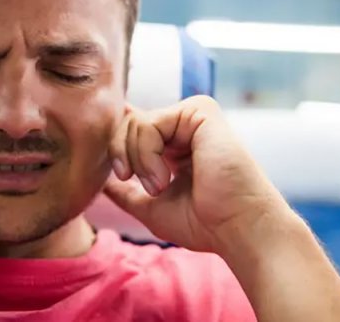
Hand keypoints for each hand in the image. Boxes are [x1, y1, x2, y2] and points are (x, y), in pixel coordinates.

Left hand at [105, 95, 289, 253]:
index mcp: (176, 143)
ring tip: (161, 186)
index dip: (116, 143)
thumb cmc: (204, 224)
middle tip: (141, 185)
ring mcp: (193, 115)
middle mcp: (185, 125)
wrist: (238, 229)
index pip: (134, 127)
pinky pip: (149, 123)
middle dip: (122, 156)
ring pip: (134, 124)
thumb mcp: (153, 208)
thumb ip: (126, 193)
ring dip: (138, 162)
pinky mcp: (200, 111)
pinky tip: (166, 177)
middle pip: (127, 124)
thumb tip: (101, 183)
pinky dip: (147, 155)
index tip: (120, 173)